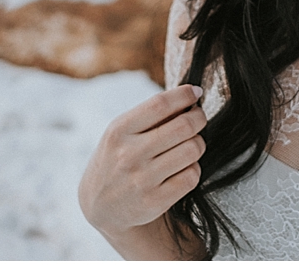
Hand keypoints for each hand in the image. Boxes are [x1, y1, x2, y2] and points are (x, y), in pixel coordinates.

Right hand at [79, 84, 206, 247]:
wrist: (99, 206)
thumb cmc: (116, 161)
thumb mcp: (121, 134)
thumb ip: (150, 116)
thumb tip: (188, 98)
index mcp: (119, 131)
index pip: (159, 104)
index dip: (184, 95)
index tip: (195, 92)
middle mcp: (129, 154)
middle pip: (182, 126)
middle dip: (199, 118)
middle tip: (199, 118)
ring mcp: (142, 179)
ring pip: (192, 150)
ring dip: (198, 143)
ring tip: (191, 144)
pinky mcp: (155, 201)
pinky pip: (191, 177)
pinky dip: (194, 168)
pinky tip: (185, 167)